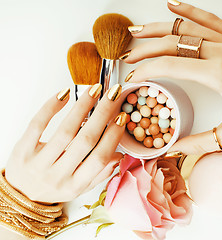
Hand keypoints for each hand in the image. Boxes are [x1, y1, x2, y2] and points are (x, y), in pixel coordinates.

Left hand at [5, 84, 124, 202]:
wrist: (21, 195)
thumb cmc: (53, 188)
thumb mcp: (78, 188)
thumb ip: (99, 174)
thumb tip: (118, 155)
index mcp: (75, 185)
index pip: (99, 158)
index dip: (112, 136)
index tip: (121, 118)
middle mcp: (58, 175)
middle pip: (85, 140)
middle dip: (102, 114)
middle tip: (112, 96)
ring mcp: (38, 163)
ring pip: (65, 130)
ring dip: (82, 107)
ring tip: (94, 91)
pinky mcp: (23, 150)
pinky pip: (37, 124)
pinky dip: (51, 107)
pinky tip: (64, 95)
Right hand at [121, 1, 221, 153]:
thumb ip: (200, 143)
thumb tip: (173, 148)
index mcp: (219, 73)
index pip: (169, 66)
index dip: (146, 70)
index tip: (132, 77)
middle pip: (171, 42)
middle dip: (144, 50)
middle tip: (128, 57)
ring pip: (185, 26)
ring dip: (157, 27)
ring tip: (137, 31)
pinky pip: (207, 17)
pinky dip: (187, 10)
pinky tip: (172, 5)